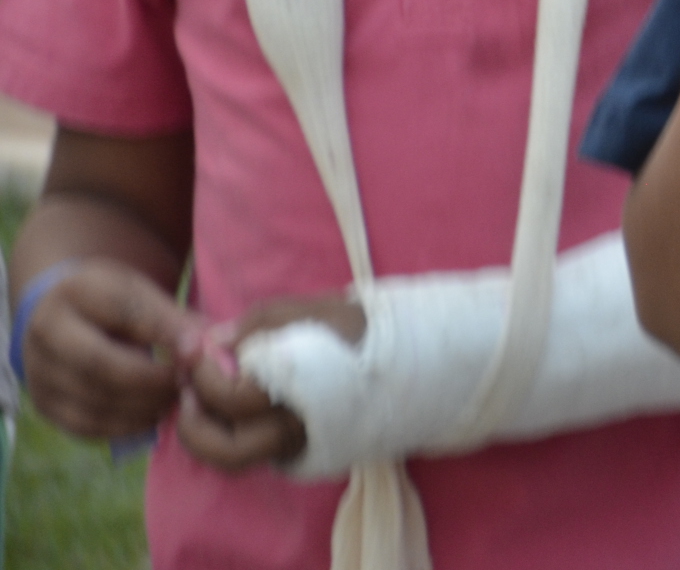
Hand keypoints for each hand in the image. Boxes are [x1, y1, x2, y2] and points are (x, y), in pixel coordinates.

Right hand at [18, 259, 201, 440]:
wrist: (61, 314)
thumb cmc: (111, 302)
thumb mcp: (139, 292)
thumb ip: (174, 317)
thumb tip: (213, 346)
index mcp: (75, 292)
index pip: (124, 313)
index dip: (165, 333)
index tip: (199, 350)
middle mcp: (46, 333)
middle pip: (101, 365)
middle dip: (152, 379)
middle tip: (188, 383)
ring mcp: (39, 373)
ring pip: (93, 401)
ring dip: (144, 406)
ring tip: (176, 398)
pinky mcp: (45, 404)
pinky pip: (86, 425)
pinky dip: (125, 425)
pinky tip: (153, 414)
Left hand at [175, 295, 360, 472]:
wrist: (404, 357)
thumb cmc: (355, 328)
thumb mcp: (308, 310)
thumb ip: (258, 323)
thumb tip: (211, 341)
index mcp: (300, 393)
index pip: (233, 398)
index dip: (204, 373)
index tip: (199, 347)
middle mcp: (297, 429)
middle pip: (227, 450)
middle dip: (193, 423)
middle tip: (185, 390)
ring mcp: (296, 445)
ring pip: (233, 460)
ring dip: (203, 434)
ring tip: (197, 399)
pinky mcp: (295, 451)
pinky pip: (248, 452)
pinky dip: (223, 434)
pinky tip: (222, 405)